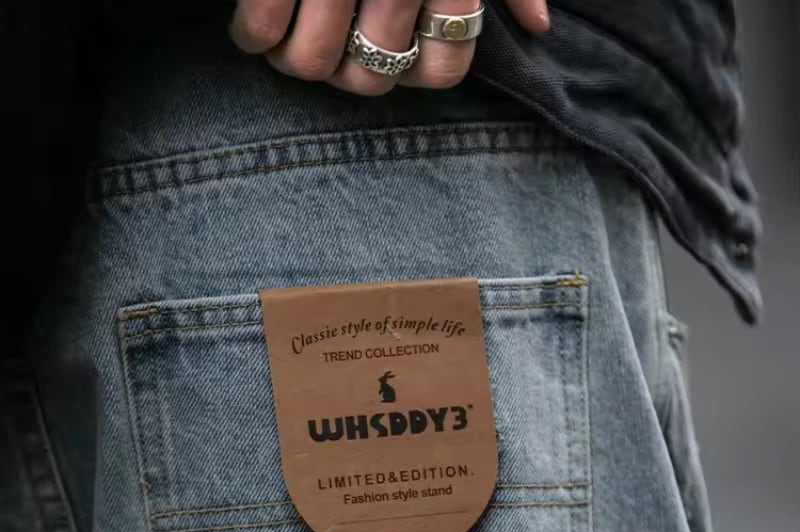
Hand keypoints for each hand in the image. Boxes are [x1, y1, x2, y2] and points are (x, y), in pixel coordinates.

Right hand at [230, 1, 548, 95]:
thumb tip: (538, 23)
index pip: (439, 71)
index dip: (411, 71)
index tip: (389, 52)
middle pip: (367, 80)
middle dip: (343, 72)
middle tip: (325, 49)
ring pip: (310, 64)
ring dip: (293, 59)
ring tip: (283, 40)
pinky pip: (260, 26)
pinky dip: (251, 33)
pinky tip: (252, 23)